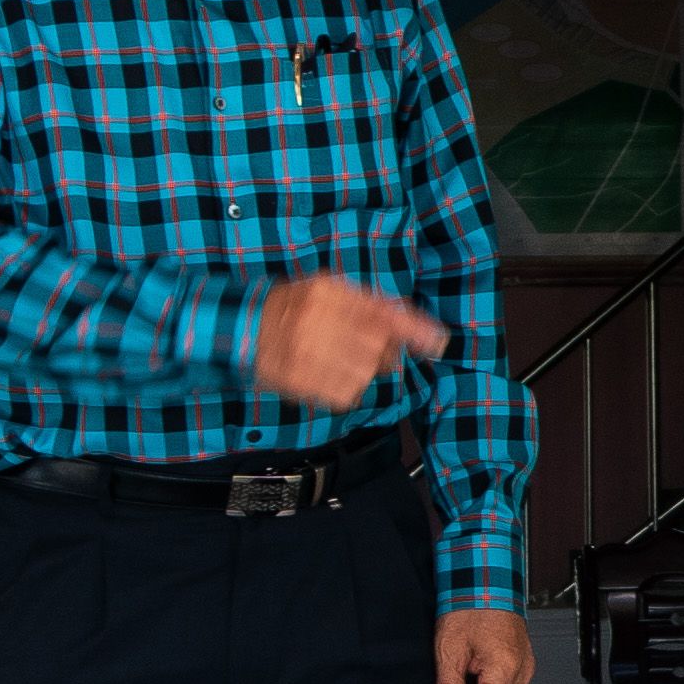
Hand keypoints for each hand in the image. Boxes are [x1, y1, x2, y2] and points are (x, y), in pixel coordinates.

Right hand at [254, 273, 448, 412]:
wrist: (246, 327)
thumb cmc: (294, 307)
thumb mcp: (328, 289)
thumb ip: (370, 302)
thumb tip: (413, 321)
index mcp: (328, 291)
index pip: (381, 310)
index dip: (413, 328)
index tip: (437, 341)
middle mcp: (318, 319)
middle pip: (378, 347)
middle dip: (382, 352)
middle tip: (365, 349)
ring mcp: (307, 352)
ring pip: (364, 373)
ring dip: (362, 371)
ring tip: (338, 360)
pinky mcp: (300, 381)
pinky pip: (344, 394)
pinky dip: (344, 389)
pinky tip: (328, 375)